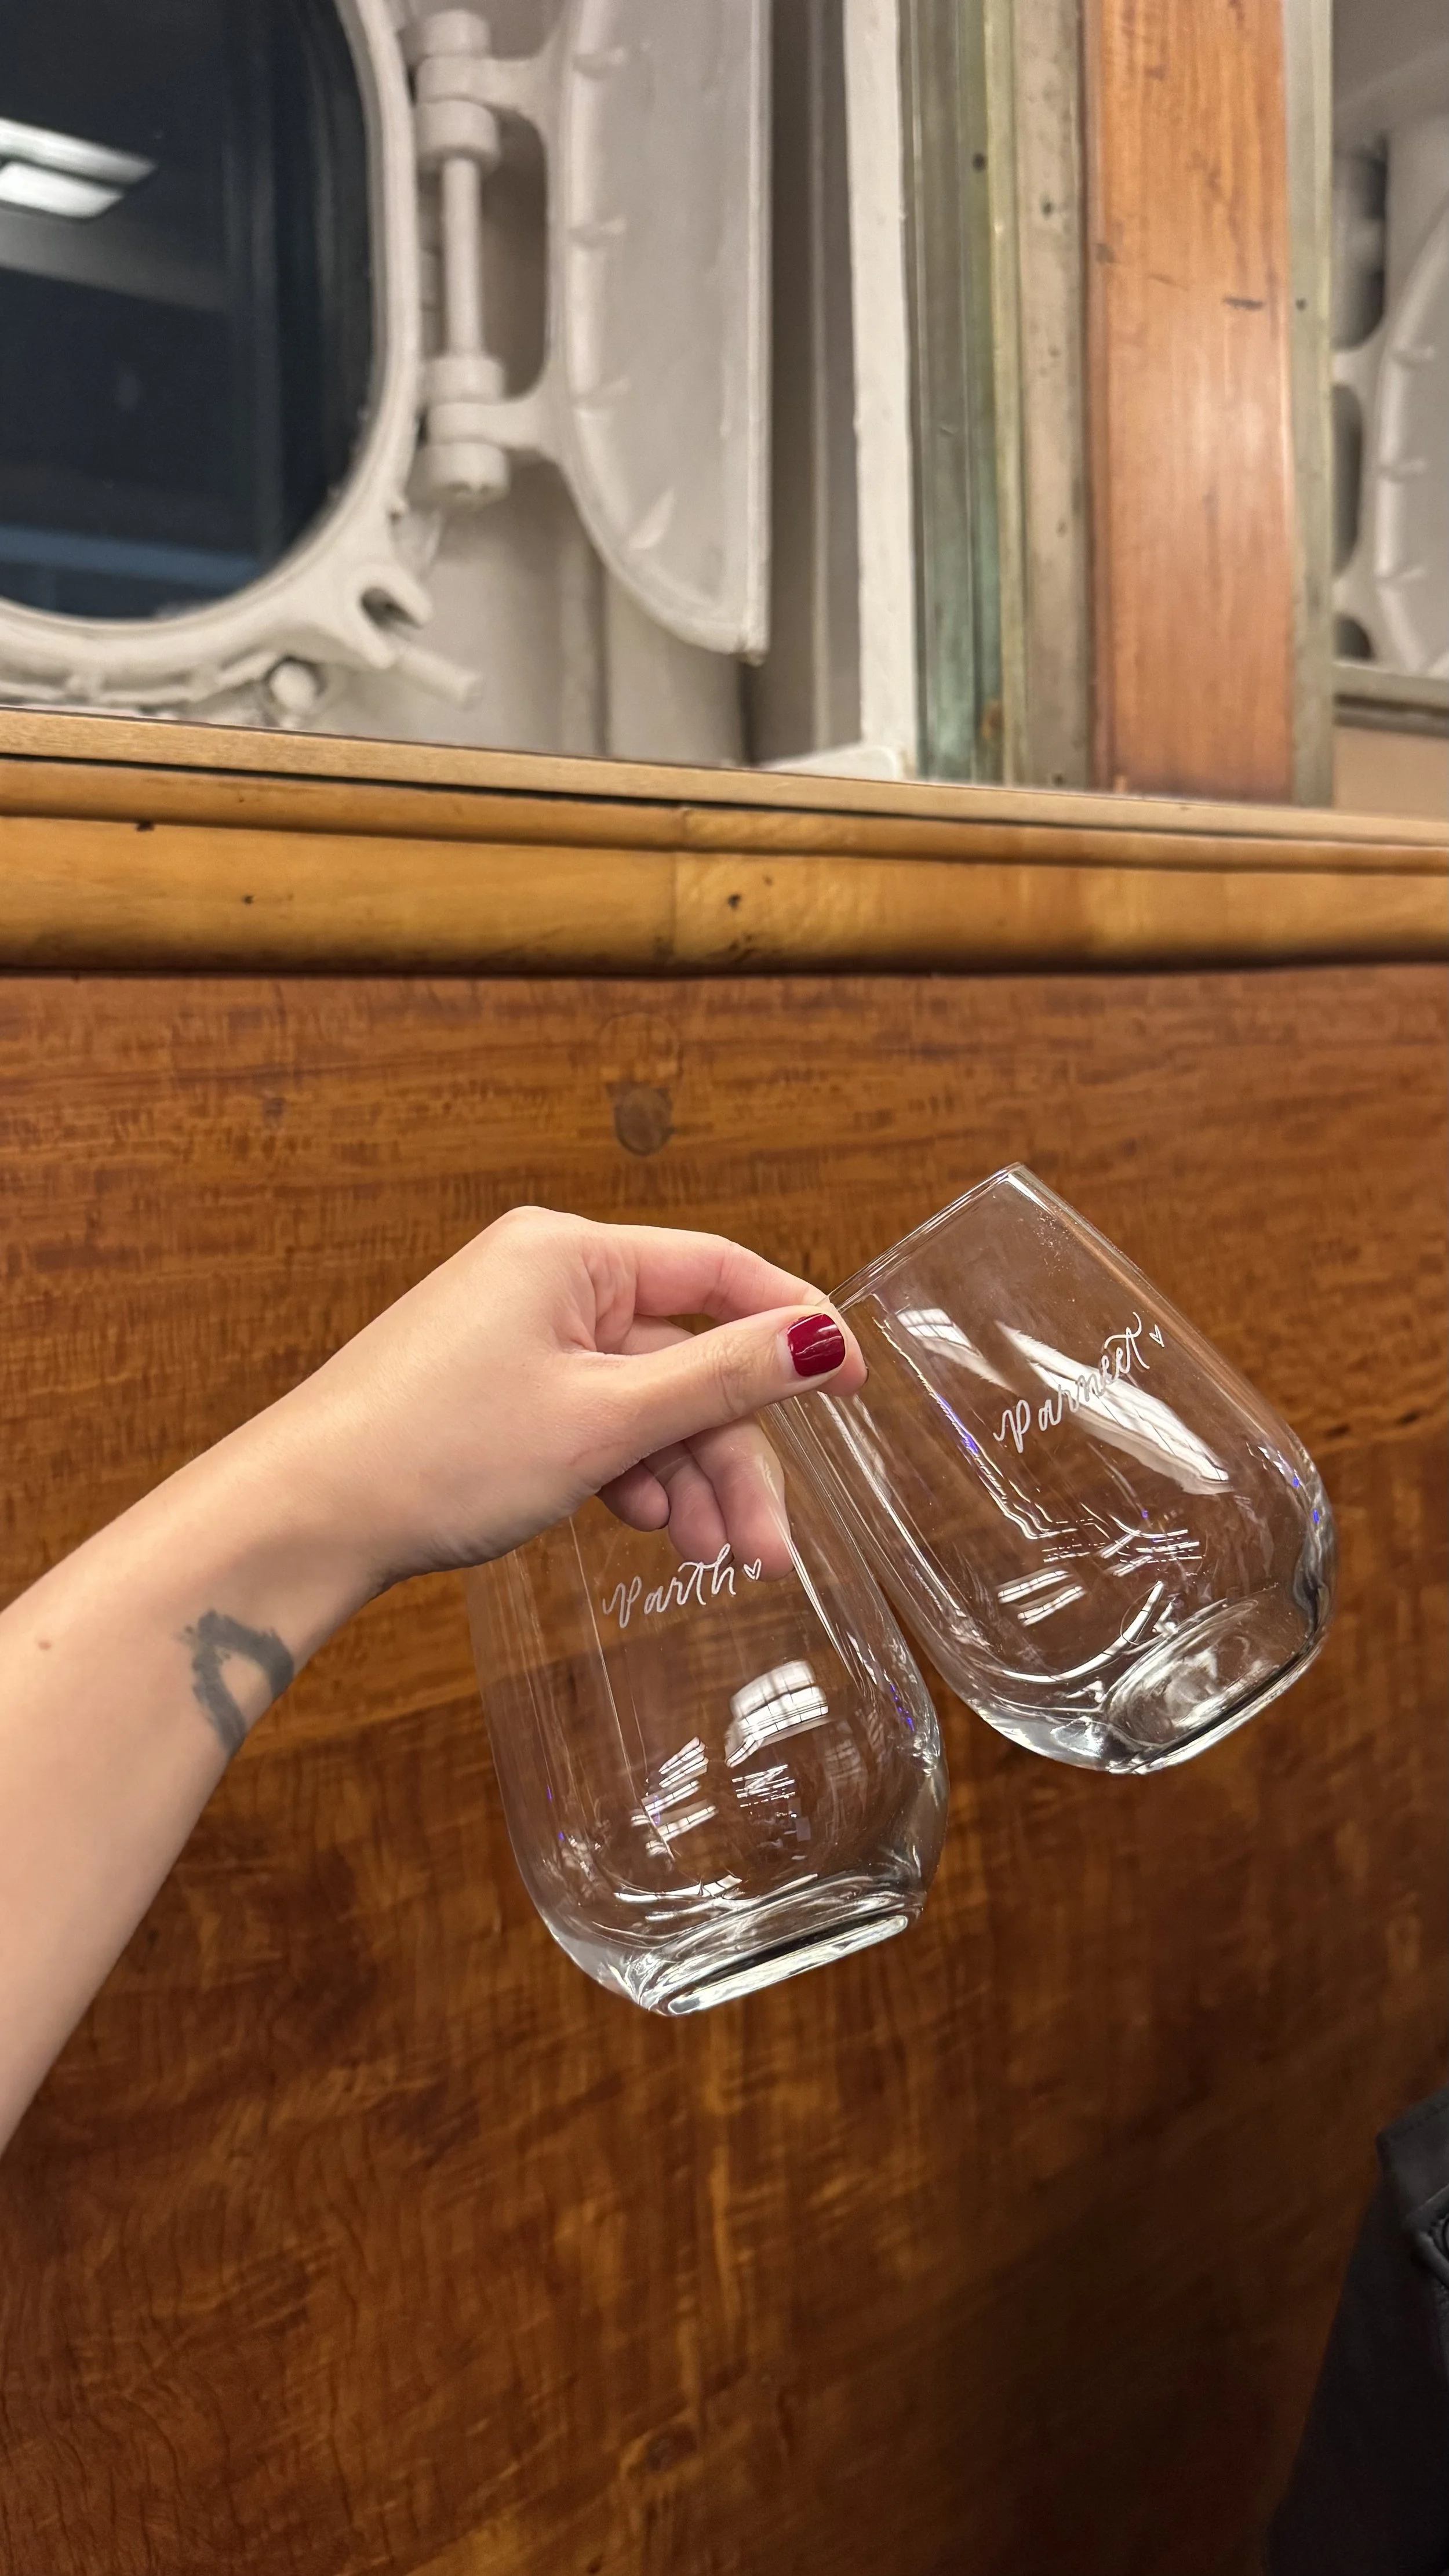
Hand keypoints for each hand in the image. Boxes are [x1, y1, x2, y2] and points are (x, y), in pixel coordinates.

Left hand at [273, 1207, 864, 1589]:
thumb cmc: (437, 1453)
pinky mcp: (497, 1392)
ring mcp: (517, 1338)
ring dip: (684, 1478)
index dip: (796, 1329)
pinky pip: (594, 1422)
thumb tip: (826, 1337)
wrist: (302, 1520)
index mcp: (571, 1254)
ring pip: (643, 1402)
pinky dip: (629, 1474)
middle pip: (685, 1357)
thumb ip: (723, 1377)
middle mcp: (546, 1280)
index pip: (720, 1272)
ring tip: (703, 1556)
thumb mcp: (605, 1419)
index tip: (856, 1388)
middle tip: (766, 1547)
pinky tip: (644, 1526)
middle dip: (731, 1453)